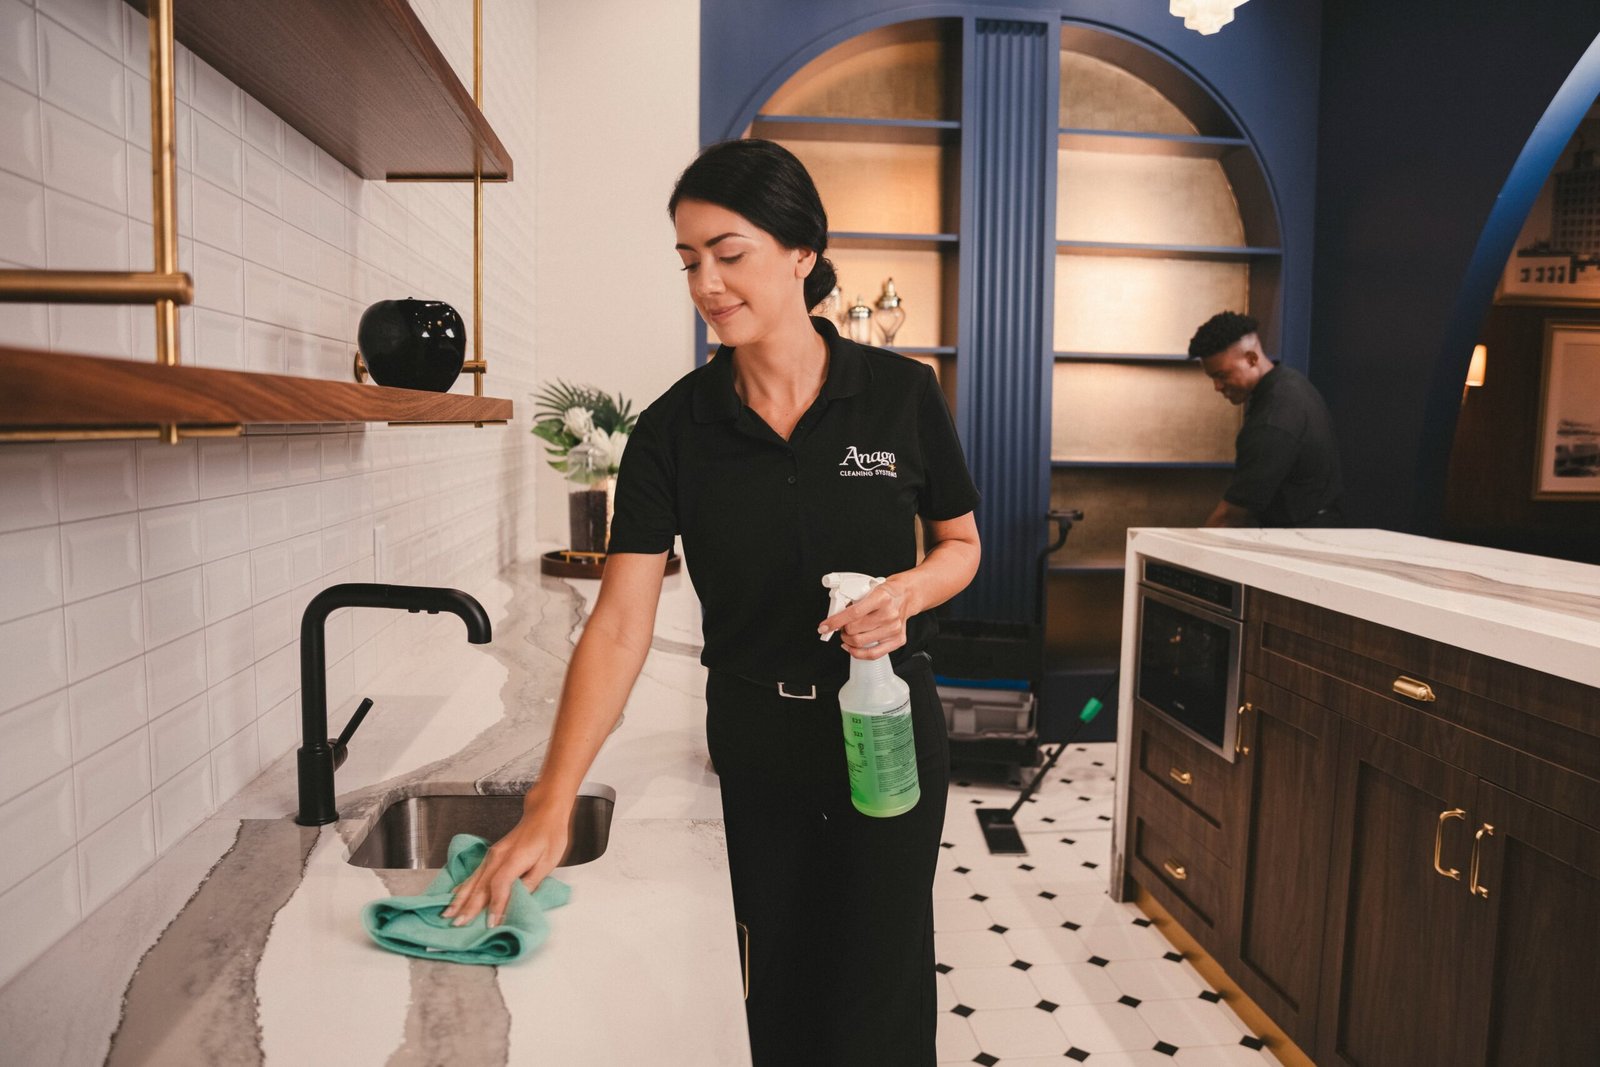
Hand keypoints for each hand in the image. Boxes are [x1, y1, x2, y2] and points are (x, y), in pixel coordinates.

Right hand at [441, 798, 570, 927]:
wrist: (543, 814)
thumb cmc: (550, 837)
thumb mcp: (548, 862)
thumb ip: (532, 882)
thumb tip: (518, 901)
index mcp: (514, 859)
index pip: (500, 886)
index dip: (495, 906)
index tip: (490, 924)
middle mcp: (497, 857)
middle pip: (481, 885)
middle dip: (468, 907)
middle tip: (457, 925)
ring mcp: (491, 855)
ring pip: (473, 880)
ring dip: (460, 899)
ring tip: (447, 914)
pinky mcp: (490, 855)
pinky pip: (474, 873)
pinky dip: (463, 886)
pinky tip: (453, 894)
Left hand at [818, 578, 911, 658]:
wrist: (905, 596)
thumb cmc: (886, 593)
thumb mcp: (868, 590)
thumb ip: (852, 602)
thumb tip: (834, 615)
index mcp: (881, 598)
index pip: (853, 614)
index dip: (835, 622)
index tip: (824, 627)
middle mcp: (889, 614)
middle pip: (854, 630)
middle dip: (842, 630)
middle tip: (842, 627)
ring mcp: (894, 628)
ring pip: (860, 643)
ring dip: (848, 640)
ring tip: (848, 634)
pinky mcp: (898, 640)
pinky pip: (873, 654)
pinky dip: (858, 653)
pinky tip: (852, 647)